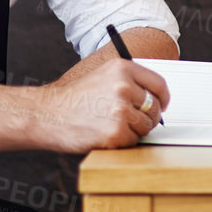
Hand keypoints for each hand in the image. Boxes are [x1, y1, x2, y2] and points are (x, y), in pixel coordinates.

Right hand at [35, 58, 170, 151]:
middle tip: (131, 120)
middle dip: (148, 117)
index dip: (163, 98)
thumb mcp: (102, 76)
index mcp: (122, 69)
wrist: (48, 114)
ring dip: (134, 131)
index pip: (159, 84)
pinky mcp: (116, 132)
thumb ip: (129, 81)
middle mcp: (123, 86)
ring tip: (112, 126)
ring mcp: (120, 110)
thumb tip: (154, 97)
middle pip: (154, 107)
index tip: (162, 105)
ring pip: (146, 126)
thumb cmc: (74, 99)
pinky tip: (106, 134)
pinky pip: (133, 141)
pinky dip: (123, 142)